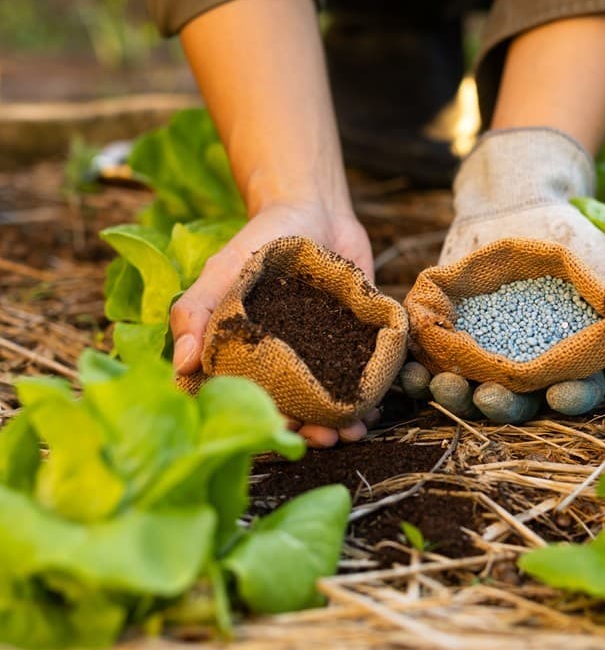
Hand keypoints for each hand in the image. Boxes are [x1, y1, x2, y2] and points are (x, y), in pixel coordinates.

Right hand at [171, 201, 374, 446]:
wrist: (314, 210)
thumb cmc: (259, 241)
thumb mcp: (223, 271)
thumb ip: (198, 312)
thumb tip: (181, 366)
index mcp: (246, 355)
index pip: (252, 400)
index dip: (265, 420)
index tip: (281, 431)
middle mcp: (284, 361)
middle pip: (296, 407)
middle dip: (310, 429)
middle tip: (326, 439)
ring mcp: (322, 352)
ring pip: (331, 398)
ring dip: (343, 420)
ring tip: (356, 431)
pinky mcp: (356, 340)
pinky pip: (363, 373)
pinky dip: (371, 392)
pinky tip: (377, 407)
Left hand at [436, 127, 604, 416]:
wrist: (513, 200)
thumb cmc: (566, 233)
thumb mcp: (601, 263)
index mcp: (563, 358)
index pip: (573, 390)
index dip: (570, 398)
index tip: (559, 395)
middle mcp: (521, 365)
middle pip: (514, 400)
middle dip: (501, 406)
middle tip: (488, 397)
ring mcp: (481, 352)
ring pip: (468, 388)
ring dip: (455, 395)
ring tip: (443, 387)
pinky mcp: (445, 334)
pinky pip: (430, 361)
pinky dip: (418, 371)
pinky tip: (411, 372)